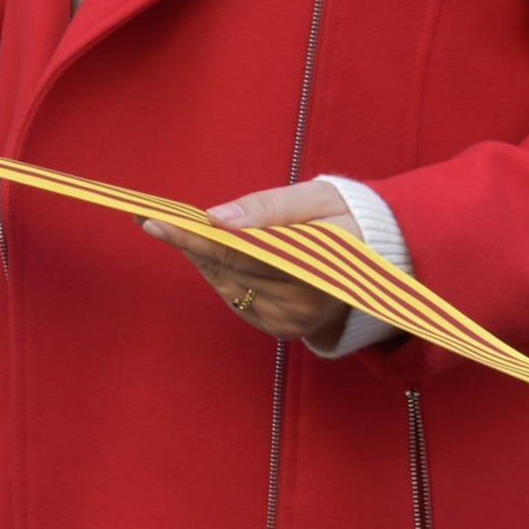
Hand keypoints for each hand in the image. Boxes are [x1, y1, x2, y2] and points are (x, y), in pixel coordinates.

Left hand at [140, 179, 360, 345]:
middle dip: (191, 243)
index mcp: (316, 267)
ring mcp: (292, 322)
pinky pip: (236, 299)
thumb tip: (216, 218)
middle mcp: (304, 304)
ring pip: (227, 285)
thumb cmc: (344, 218)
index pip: (239, 251)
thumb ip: (268, 208)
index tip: (154, 221)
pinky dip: (220, 274)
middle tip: (154, 219)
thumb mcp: (315, 199)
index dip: (194, 237)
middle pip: (228, 270)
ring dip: (204, 259)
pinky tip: (216, 255)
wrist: (375, 257)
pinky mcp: (282, 329)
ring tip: (188, 230)